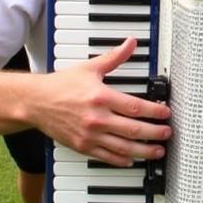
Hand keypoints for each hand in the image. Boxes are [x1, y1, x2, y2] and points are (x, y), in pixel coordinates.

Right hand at [35, 38, 170, 165]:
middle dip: (154, 133)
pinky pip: (106, 156)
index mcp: (101, 97)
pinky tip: (132, 160)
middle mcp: (96, 118)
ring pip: (122, 147)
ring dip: (143, 151)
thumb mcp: (90, 68)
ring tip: (157, 151)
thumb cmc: (61, 85)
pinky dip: (121, 160)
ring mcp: (89, 135)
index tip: (166, 113)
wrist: (34, 102)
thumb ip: (114, 57)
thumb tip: (131, 43)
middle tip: (167, 133)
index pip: (135, 107)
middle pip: (133, 129)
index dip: (154, 111)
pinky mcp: (81, 146)